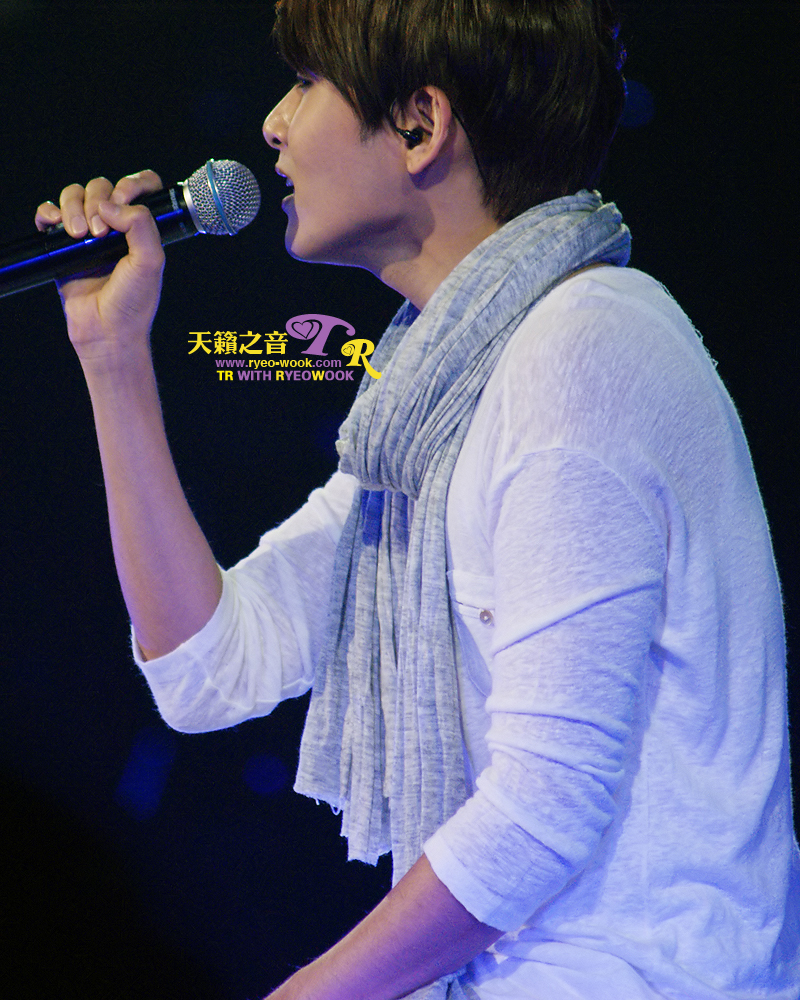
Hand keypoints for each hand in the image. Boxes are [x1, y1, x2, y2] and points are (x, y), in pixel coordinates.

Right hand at [35, 171, 165, 370]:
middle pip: (100, 187)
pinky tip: (55, 226)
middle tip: (99, 233)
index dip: (131, 183)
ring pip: (74, 196)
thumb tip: (110, 203)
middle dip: (96, 202)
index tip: (123, 198)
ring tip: (78, 235)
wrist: (106, 332)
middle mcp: (116, 228)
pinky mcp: (63, 247)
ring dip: (72, 207)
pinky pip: (49, 215)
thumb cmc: (133, 303)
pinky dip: (48, 213)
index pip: (140, 186)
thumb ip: (141, 225)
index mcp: (141, 228)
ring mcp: (88, 236)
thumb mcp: (151, 262)